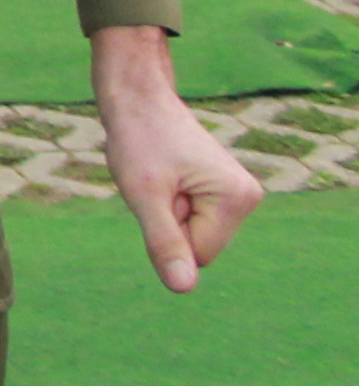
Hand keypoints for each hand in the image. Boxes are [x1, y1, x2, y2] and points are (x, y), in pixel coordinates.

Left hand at [92, 26, 259, 288]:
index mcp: (239, 199)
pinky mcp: (221, 189)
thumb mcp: (144, 195)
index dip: (167, 230)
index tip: (158, 190)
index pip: (198, 255)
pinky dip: (169, 201)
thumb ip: (165, 242)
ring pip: (192, 232)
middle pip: (198, 245)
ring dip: (167, 210)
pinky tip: (164, 173)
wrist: (137, 96)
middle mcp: (248, 197)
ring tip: (159, 175)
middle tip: (156, 181)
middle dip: (169, 220)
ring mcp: (237, 193)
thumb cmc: (137, 139)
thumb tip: (183, 288)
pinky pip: (189, 217)